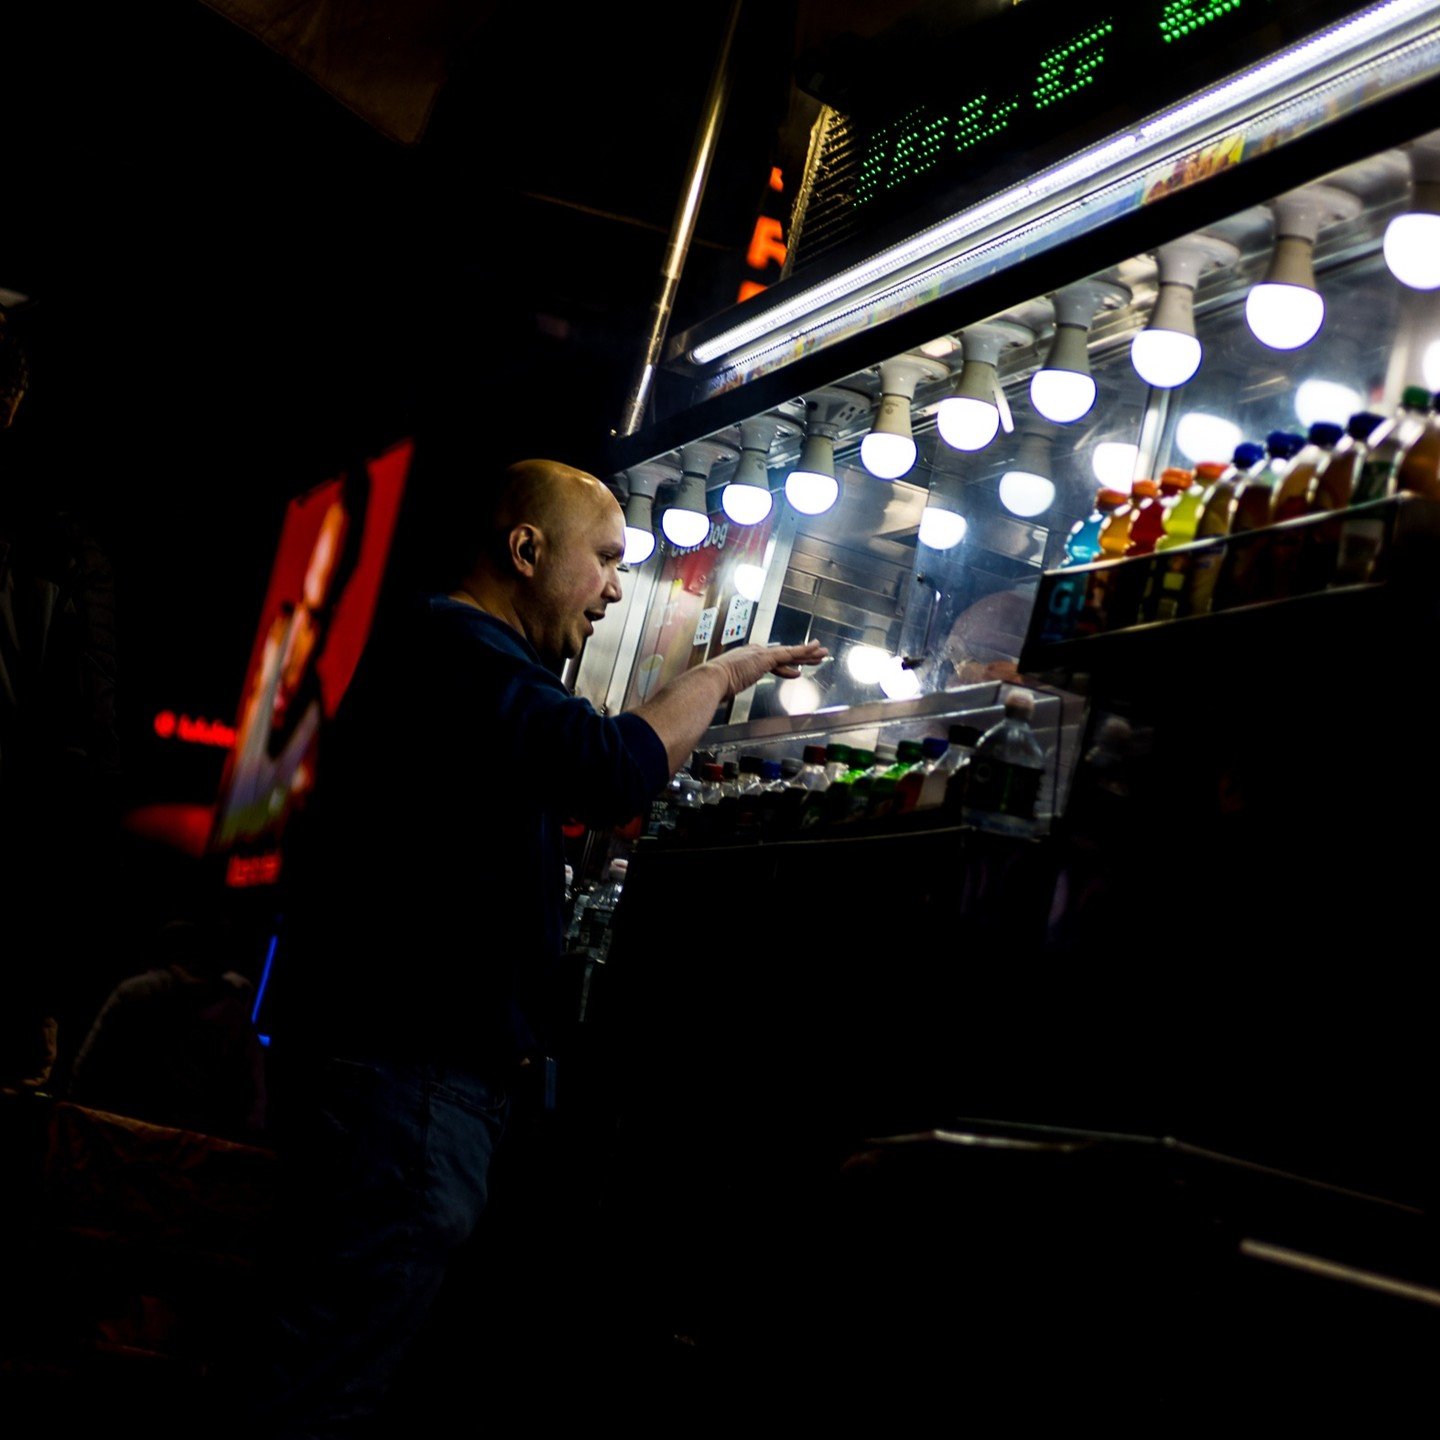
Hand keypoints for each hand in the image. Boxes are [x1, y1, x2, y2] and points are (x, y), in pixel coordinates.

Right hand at [708, 641, 827, 699]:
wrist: (712, 680)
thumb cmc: (714, 686)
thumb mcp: (725, 685)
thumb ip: (728, 687)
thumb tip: (723, 694)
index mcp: (745, 658)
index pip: (771, 662)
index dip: (785, 666)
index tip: (795, 669)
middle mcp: (754, 652)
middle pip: (783, 655)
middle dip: (800, 656)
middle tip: (815, 655)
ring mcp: (761, 654)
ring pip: (790, 653)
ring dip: (808, 653)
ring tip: (822, 653)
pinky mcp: (767, 657)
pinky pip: (790, 653)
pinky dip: (804, 650)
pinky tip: (815, 649)